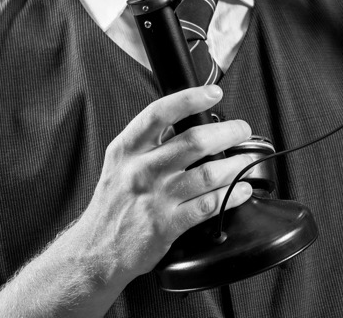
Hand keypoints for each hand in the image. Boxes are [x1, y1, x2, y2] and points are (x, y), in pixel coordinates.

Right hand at [71, 85, 256, 287]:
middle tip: (242, 130)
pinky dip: (232, 195)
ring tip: (246, 161)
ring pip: (208, 173)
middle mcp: (140, 170)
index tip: (213, 93)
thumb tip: (183, 118)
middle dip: (228, 132)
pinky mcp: (166, 225)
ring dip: (236, 165)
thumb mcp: (120, 164)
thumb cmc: (114, 205)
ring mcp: (155, 198)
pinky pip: (209, 205)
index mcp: (127, 149)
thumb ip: (148, 141)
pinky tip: (242, 190)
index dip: (190, 99)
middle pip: (194, 141)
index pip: (159, 113)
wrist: (96, 250)